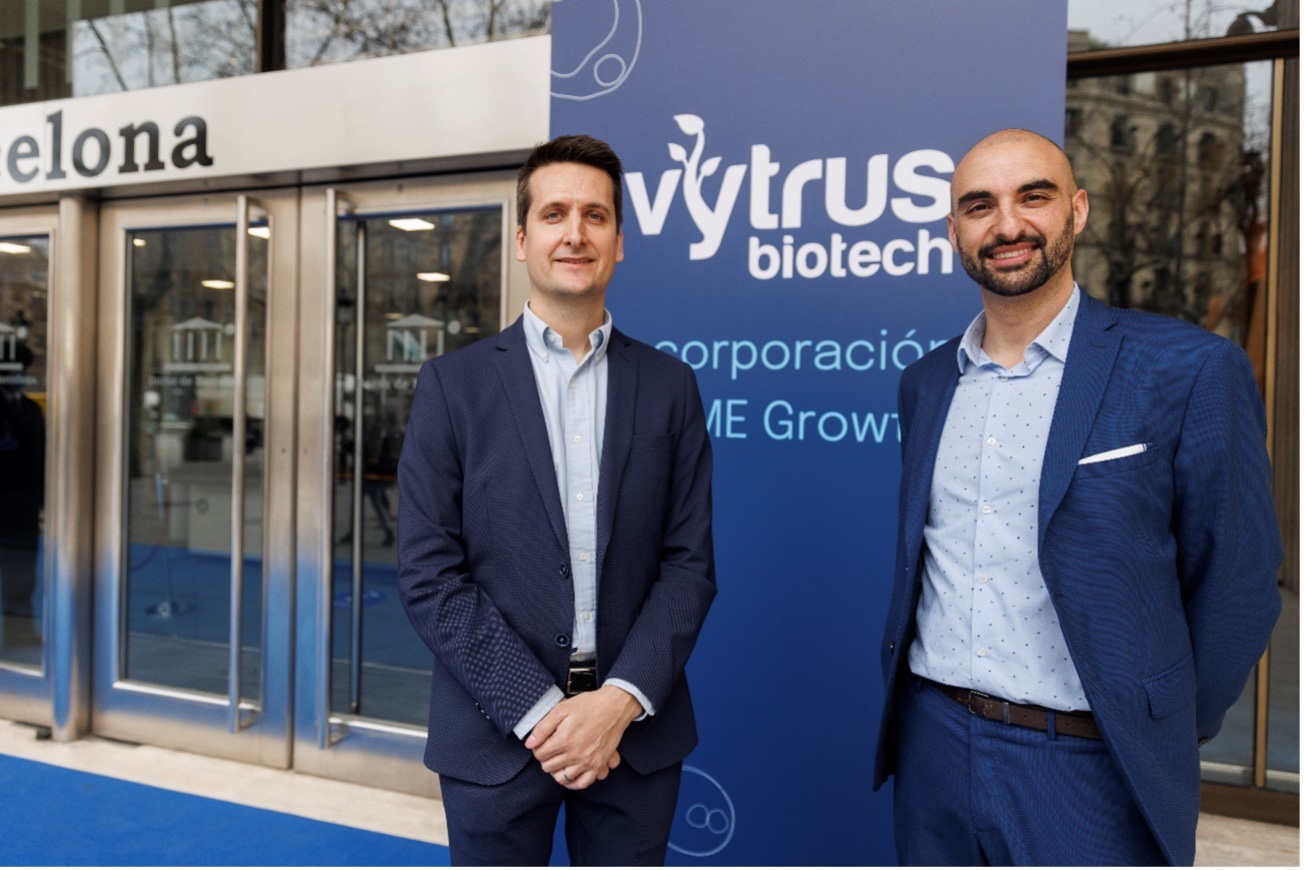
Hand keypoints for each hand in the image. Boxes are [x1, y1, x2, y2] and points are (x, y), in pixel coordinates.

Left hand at [526, 686, 640, 789]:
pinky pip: (583, 783)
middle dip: (545, 758)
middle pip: (548, 767)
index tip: (542, 742)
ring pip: (562, 778)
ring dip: (556, 771)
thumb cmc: (588, 706)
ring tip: (557, 761)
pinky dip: (574, 783)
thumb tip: (529, 743)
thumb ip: (543, 727)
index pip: (540, 754)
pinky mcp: (598, 765)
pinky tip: (570, 775)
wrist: (614, 707)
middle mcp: (575, 754)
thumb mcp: (561, 709)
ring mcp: (588, 762)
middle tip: (549, 749)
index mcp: (564, 740)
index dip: (537, 748)